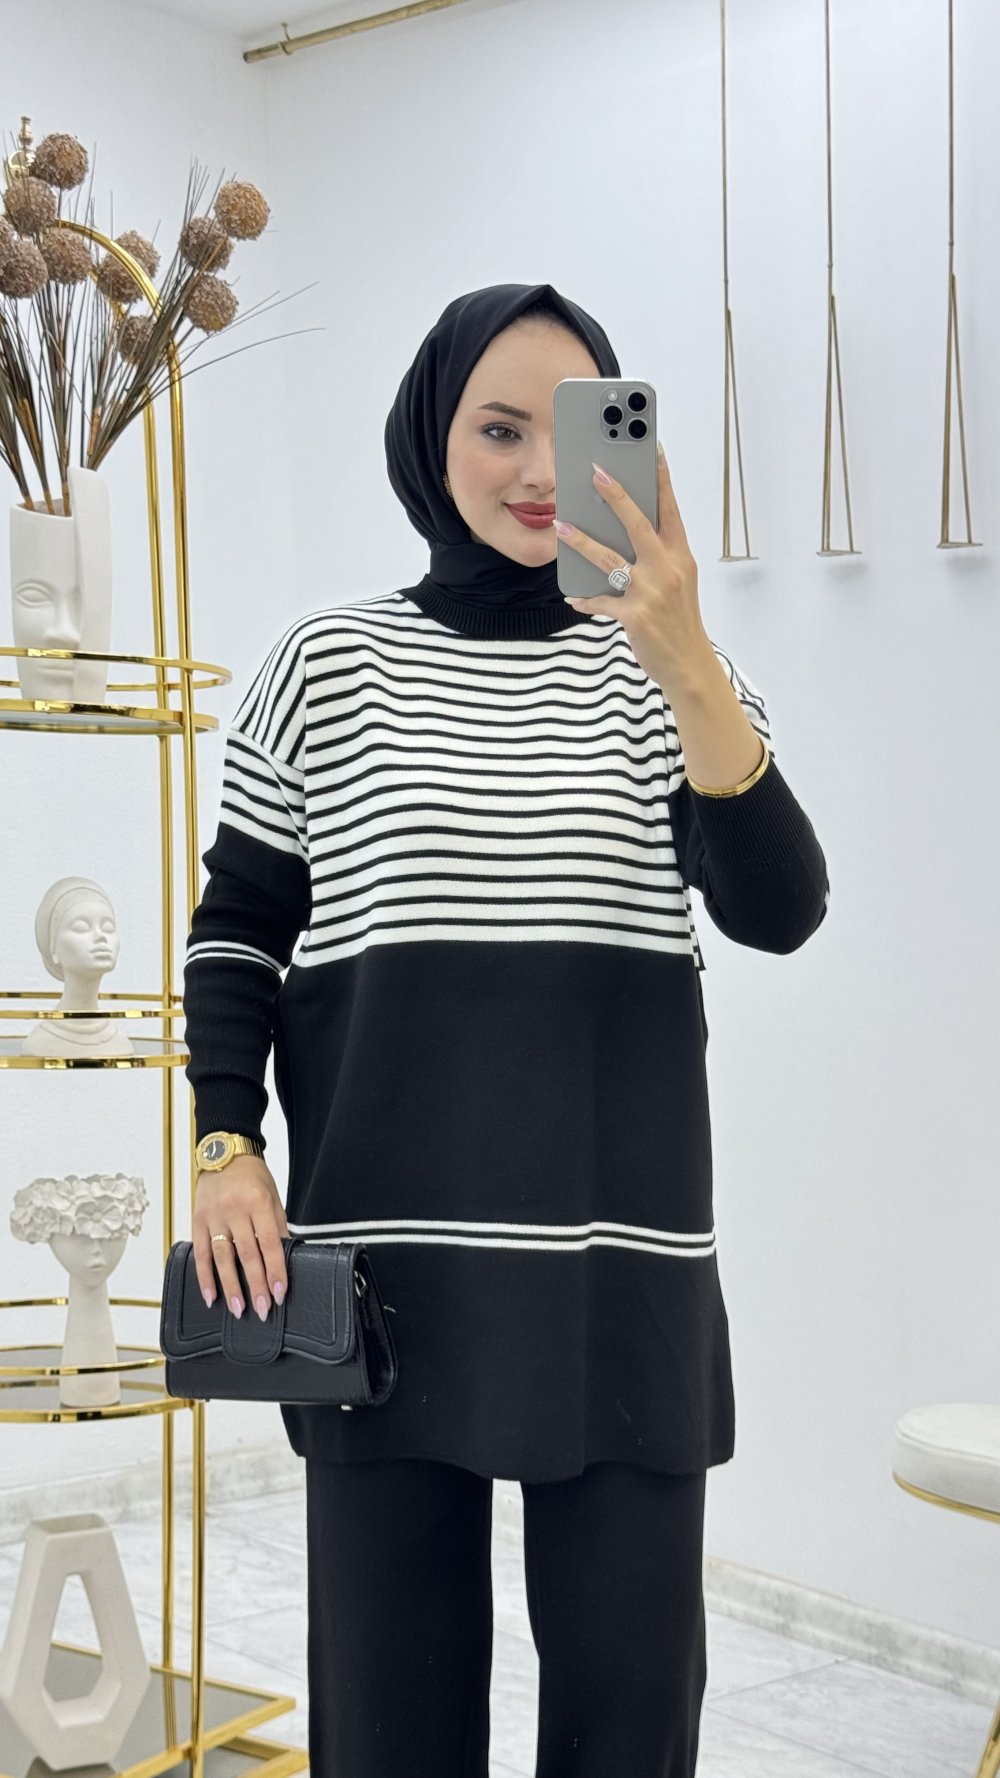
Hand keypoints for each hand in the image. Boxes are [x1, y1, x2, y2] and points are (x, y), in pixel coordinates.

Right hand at [192, 1155, 288, 1321]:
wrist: (224, 1152)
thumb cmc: (252, 1176)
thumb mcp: (273, 1195)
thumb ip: (277, 1225)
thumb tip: (284, 1257)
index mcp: (259, 1202)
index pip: (270, 1243)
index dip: (276, 1270)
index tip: (280, 1292)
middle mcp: (236, 1210)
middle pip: (248, 1254)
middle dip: (257, 1285)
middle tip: (263, 1309)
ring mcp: (214, 1216)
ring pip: (223, 1257)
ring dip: (231, 1286)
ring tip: (238, 1309)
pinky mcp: (197, 1220)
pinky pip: (201, 1253)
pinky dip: (205, 1277)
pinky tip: (211, 1296)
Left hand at [554, 443, 712, 694]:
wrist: (689, 665)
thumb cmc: (680, 620)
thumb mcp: (679, 582)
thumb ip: (659, 556)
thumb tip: (629, 532)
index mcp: (681, 557)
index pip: (670, 511)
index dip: (661, 479)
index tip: (652, 449)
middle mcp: (668, 569)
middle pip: (638, 524)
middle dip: (615, 496)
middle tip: (595, 472)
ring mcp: (651, 592)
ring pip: (609, 559)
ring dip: (582, 541)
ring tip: (561, 525)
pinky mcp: (635, 616)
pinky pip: (601, 601)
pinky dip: (585, 599)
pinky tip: (572, 596)